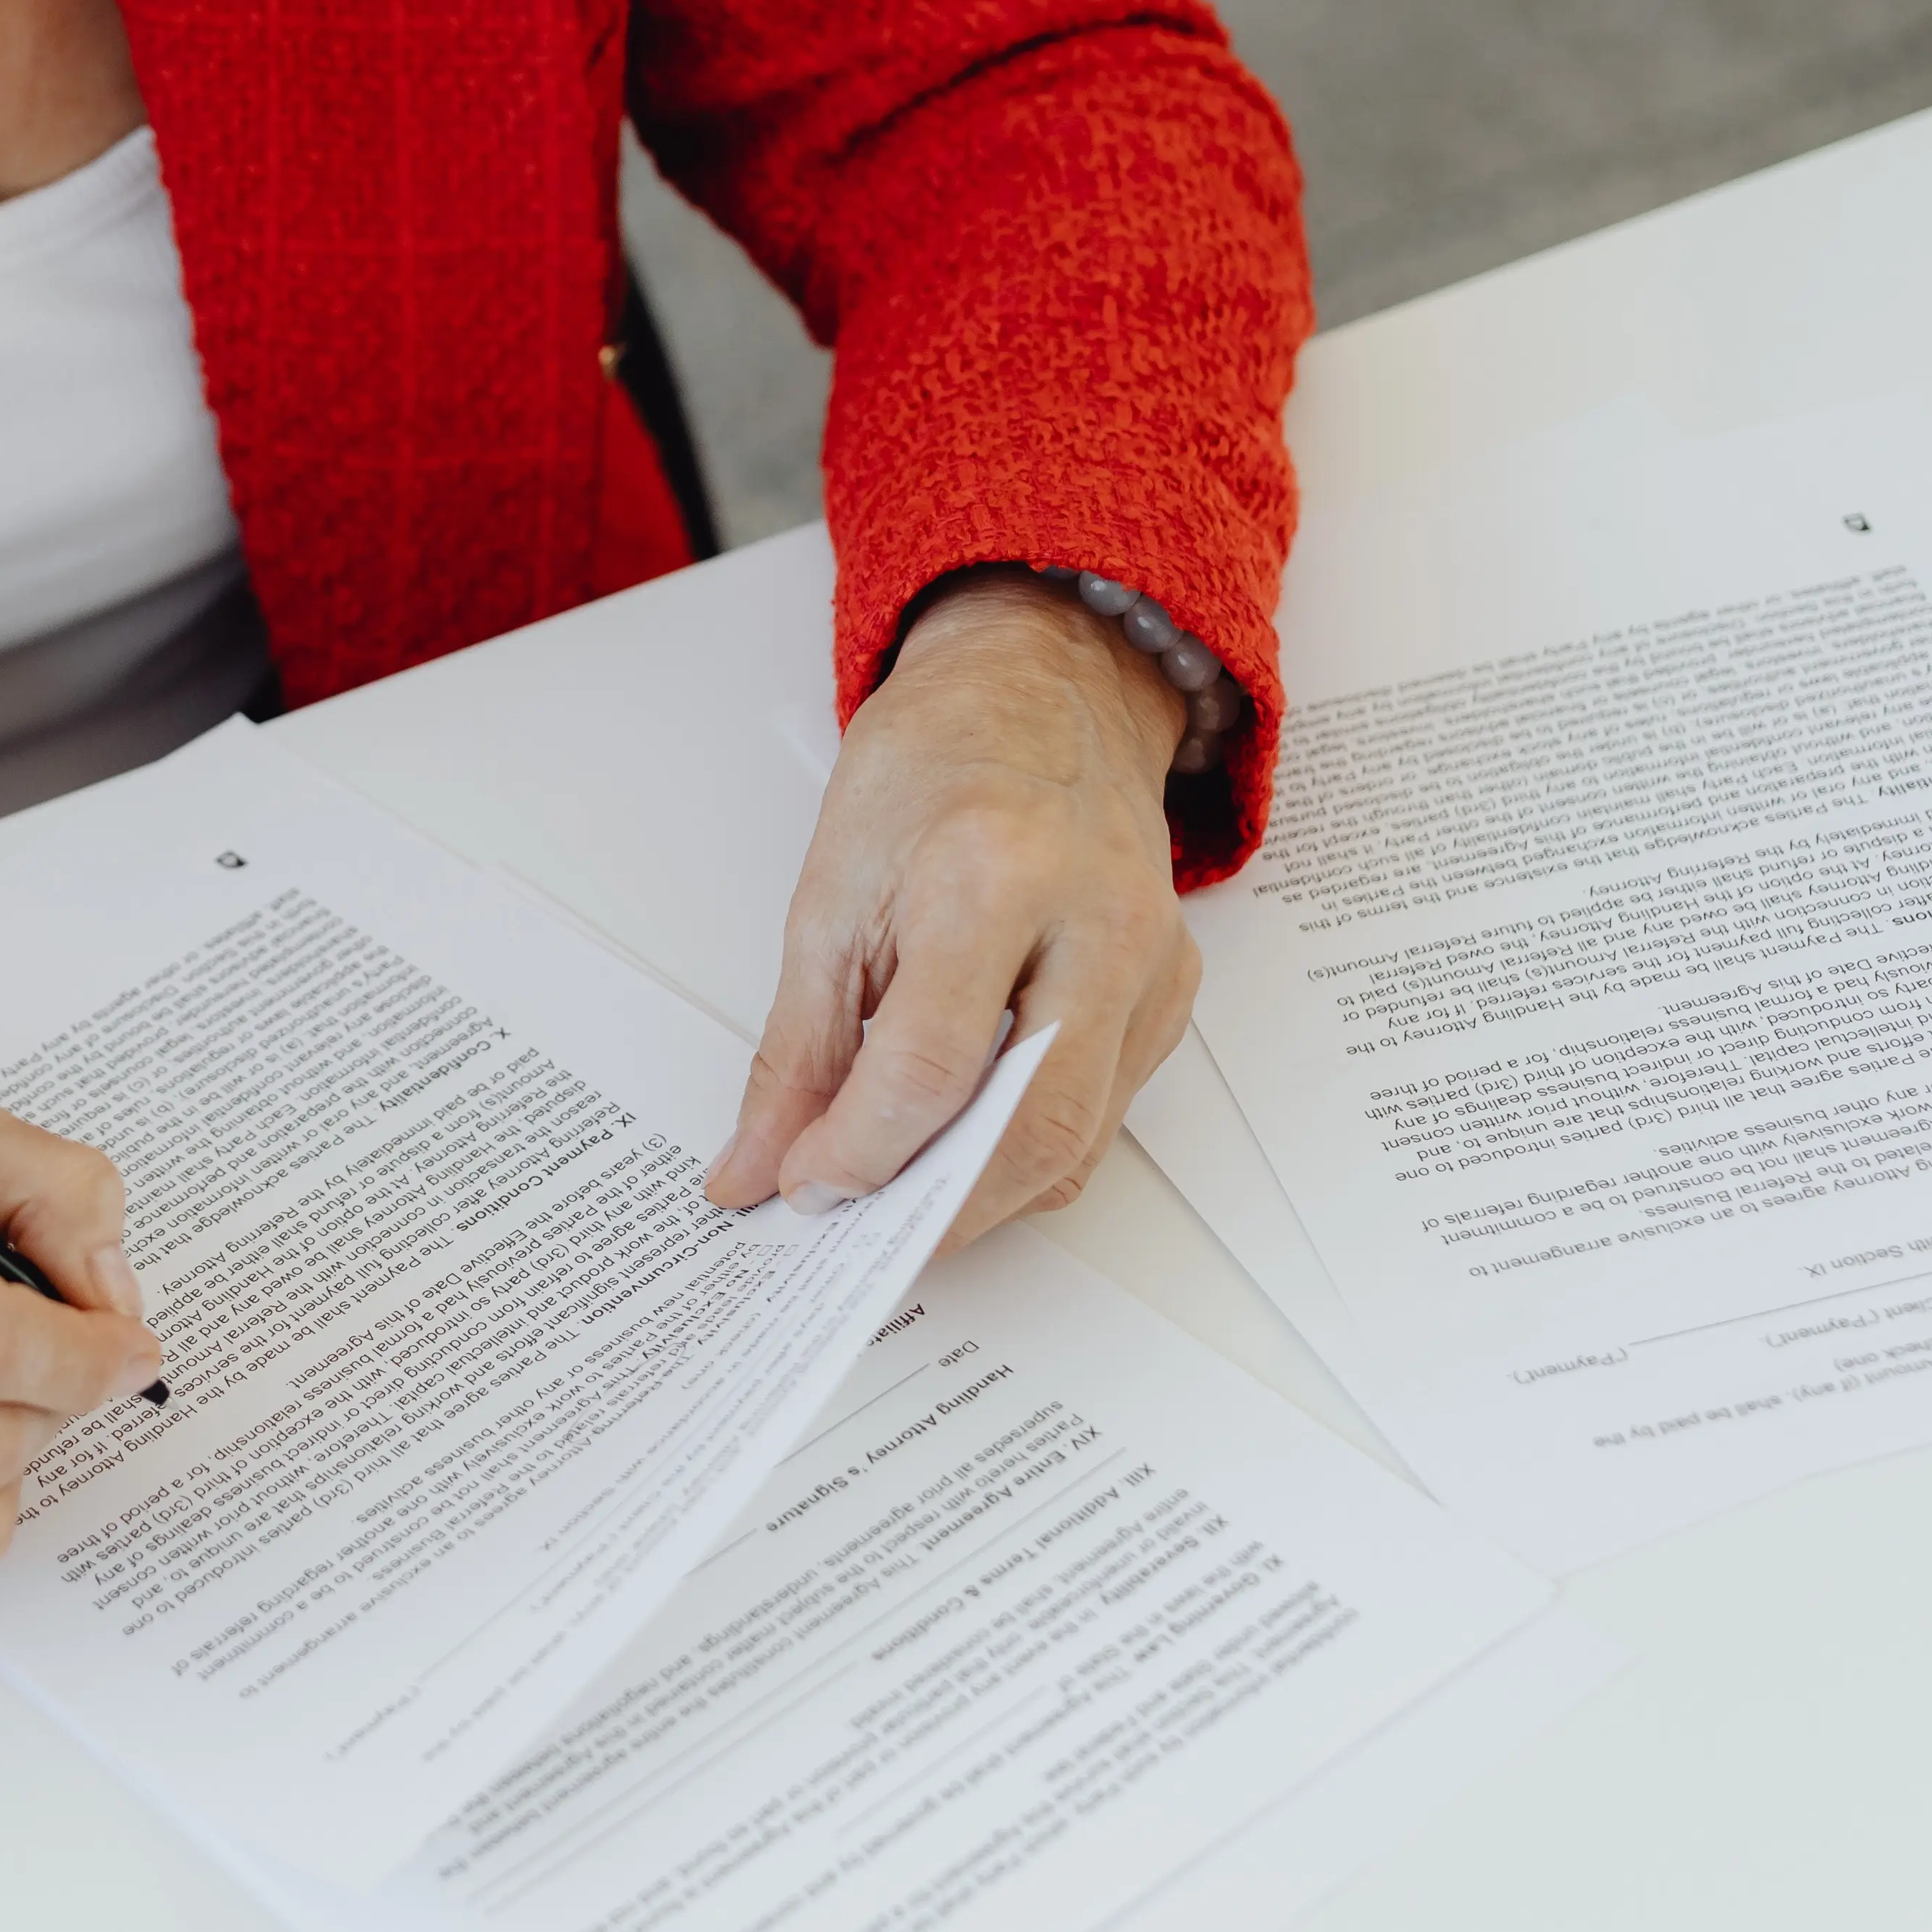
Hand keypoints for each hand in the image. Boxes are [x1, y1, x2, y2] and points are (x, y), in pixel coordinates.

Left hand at [703, 569, 1201, 1248]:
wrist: (1044, 694)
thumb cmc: (932, 771)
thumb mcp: (828, 895)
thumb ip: (796, 1051)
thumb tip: (758, 1169)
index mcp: (994, 877)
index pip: (931, 1069)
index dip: (857, 1152)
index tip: (800, 1186)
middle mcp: (1098, 924)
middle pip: (1028, 1128)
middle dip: (931, 1212)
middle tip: (853, 1237)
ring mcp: (1152, 964)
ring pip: (1077, 1142)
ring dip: (978, 1198)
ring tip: (895, 1204)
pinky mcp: (1173, 994)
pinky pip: (1102, 1116)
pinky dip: (1024, 1154)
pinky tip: (962, 1146)